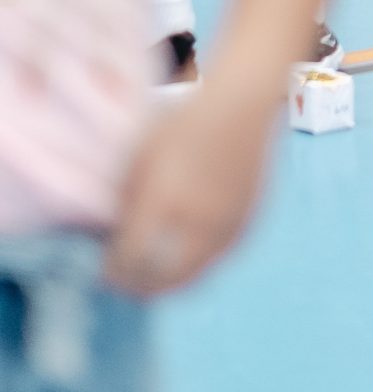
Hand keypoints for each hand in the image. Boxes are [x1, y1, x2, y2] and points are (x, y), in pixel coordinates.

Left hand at [104, 79, 275, 296]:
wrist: (241, 105)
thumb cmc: (185, 122)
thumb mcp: (142, 155)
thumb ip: (125, 199)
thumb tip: (112, 234)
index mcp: (166, 200)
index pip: (131, 258)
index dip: (114, 270)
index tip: (105, 270)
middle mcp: (198, 221)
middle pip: (163, 279)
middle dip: (140, 286)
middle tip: (126, 283)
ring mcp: (227, 226)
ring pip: (193, 275)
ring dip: (170, 281)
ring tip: (153, 274)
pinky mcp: (246, 225)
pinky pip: (216, 259)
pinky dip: (196, 265)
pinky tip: (184, 255)